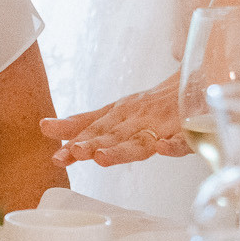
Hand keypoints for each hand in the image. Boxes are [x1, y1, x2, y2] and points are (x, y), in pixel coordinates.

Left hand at [39, 72, 185, 167]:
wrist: (194, 83)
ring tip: (101, 157)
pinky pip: (182, 141)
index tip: (55, 147)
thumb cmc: (150, 105)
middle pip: (113, 136)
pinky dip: (172, 146)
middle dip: (92, 144)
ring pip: (140, 142)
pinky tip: (162, 148)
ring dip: (121, 149)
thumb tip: (45, 127)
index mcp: (120, 114)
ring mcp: (162, 126)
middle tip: (75, 152)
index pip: (93, 127)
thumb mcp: (114, 112)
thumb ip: (82, 123)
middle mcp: (137, 119)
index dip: (73, 137)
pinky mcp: (187, 133)